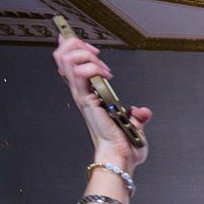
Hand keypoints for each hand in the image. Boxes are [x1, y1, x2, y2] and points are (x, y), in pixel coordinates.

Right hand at [53, 36, 150, 169]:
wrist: (122, 158)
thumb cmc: (125, 148)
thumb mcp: (134, 127)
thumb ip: (137, 117)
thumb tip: (142, 111)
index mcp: (89, 96)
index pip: (69, 64)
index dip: (74, 48)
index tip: (91, 49)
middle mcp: (81, 94)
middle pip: (62, 56)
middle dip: (77, 45)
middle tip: (96, 54)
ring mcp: (82, 96)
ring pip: (65, 59)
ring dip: (83, 54)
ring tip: (101, 66)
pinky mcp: (86, 100)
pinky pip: (78, 73)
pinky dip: (90, 66)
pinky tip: (104, 74)